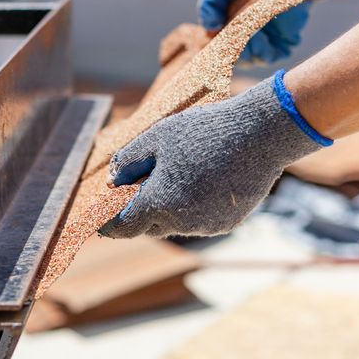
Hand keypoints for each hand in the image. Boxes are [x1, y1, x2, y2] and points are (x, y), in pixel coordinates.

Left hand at [98, 76, 324, 238]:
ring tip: (183, 171)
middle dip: (142, 209)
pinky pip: (200, 221)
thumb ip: (128, 161)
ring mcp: (206, 226)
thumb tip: (111, 181)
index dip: (108, 225)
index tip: (98, 223)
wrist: (261, 134)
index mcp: (159, 202)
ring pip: (175, 223)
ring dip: (170, 206)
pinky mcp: (227, 224)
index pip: (122, 226)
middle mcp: (182, 222)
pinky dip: (195, 206)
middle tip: (143, 182)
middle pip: (149, 225)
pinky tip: (206, 178)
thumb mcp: (157, 137)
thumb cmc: (204, 131)